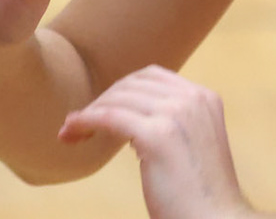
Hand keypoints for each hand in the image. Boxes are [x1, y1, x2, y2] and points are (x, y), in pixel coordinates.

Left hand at [60, 67, 253, 218]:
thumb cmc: (200, 197)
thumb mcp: (193, 146)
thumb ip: (174, 123)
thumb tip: (133, 117)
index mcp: (204, 98)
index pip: (152, 77)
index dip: (121, 90)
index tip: (102, 108)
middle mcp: (192, 99)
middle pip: (132, 84)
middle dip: (103, 99)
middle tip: (80, 121)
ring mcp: (176, 115)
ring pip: (118, 99)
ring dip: (90, 111)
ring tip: (72, 130)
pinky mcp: (158, 136)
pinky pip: (109, 117)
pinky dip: (85, 121)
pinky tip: (72, 132)